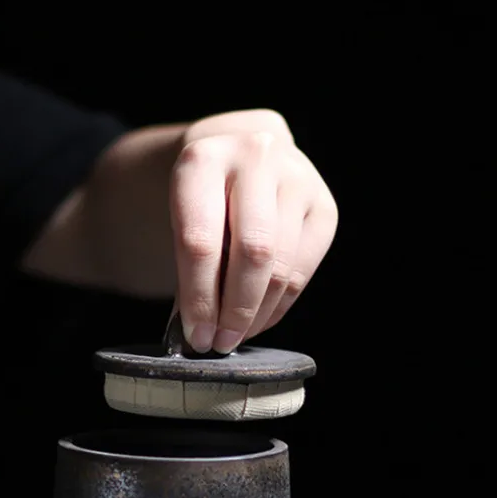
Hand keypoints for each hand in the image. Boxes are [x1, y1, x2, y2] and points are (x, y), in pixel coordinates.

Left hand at [170, 109, 337, 353]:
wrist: (233, 154)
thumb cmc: (195, 196)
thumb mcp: (173, 216)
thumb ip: (184, 265)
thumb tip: (199, 331)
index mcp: (203, 158)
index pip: (201, 241)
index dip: (199, 297)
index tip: (195, 334)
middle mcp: (256, 156)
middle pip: (252, 253)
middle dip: (234, 309)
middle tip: (218, 342)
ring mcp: (297, 177)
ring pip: (282, 266)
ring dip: (257, 313)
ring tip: (235, 336)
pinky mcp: (324, 205)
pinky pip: (304, 270)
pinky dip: (279, 306)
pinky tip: (258, 319)